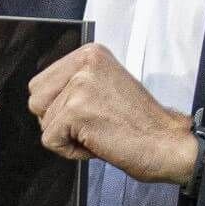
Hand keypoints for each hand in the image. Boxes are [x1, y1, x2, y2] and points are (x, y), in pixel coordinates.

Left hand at [26, 43, 197, 185]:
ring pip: (44, 122)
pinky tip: (98, 143)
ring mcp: (80, 86)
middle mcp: (85, 64)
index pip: (41, 83)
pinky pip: (50, 141)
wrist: (168, 143)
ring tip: (100, 131)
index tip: (91, 111)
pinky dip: (72, 151)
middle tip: (94, 123)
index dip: (60, 107)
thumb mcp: (104, 86)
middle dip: (58, 120)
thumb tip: (42, 95)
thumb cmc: (140, 123)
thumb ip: (74, 83)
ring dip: (68, 136)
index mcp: (90, 54)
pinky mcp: (77, 111)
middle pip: (36, 100)